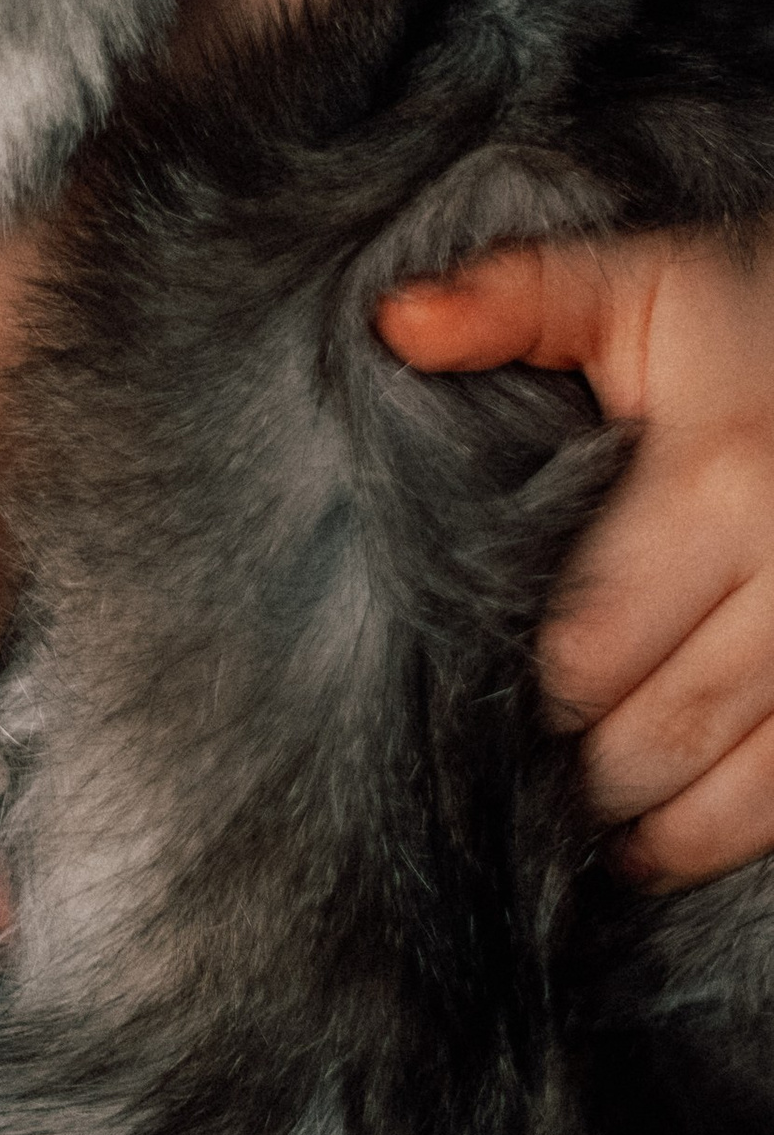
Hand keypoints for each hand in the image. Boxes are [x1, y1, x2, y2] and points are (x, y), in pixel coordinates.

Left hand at [378, 229, 773, 882]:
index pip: (590, 638)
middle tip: (527, 775)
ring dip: (653, 821)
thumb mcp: (640, 285)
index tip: (489, 695)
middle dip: (583, 763)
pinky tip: (664, 849)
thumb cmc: (755, 315)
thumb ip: (517, 299)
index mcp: (717, 478)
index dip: (529, 685)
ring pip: (738, 778)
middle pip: (658, 722)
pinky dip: (728, 835)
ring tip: (591, 828)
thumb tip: (395, 328)